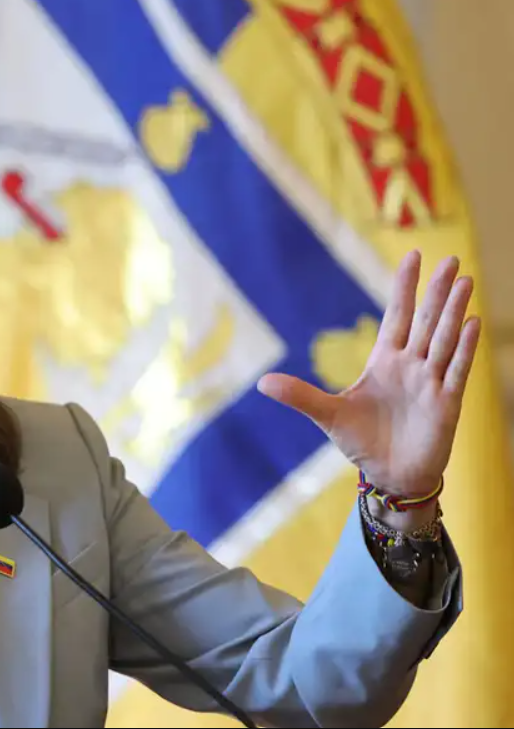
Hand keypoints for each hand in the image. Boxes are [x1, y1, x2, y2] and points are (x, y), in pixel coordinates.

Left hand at [257, 250, 479, 502]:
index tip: (414, 256)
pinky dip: (464, 348)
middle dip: (436, 291)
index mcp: (384, 362)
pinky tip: (472, 323)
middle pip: (426, 321)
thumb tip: (260, 383)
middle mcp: (411, 366)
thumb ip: (299, 395)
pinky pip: (457, 370)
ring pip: (444, 339)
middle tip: (449, 258)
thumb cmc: (362, 443)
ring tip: (463, 280)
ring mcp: (431, 383)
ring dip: (454, 311)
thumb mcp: (327, 415)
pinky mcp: (446, 404)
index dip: (405, 288)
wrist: (390, 476)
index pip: (397, 316)